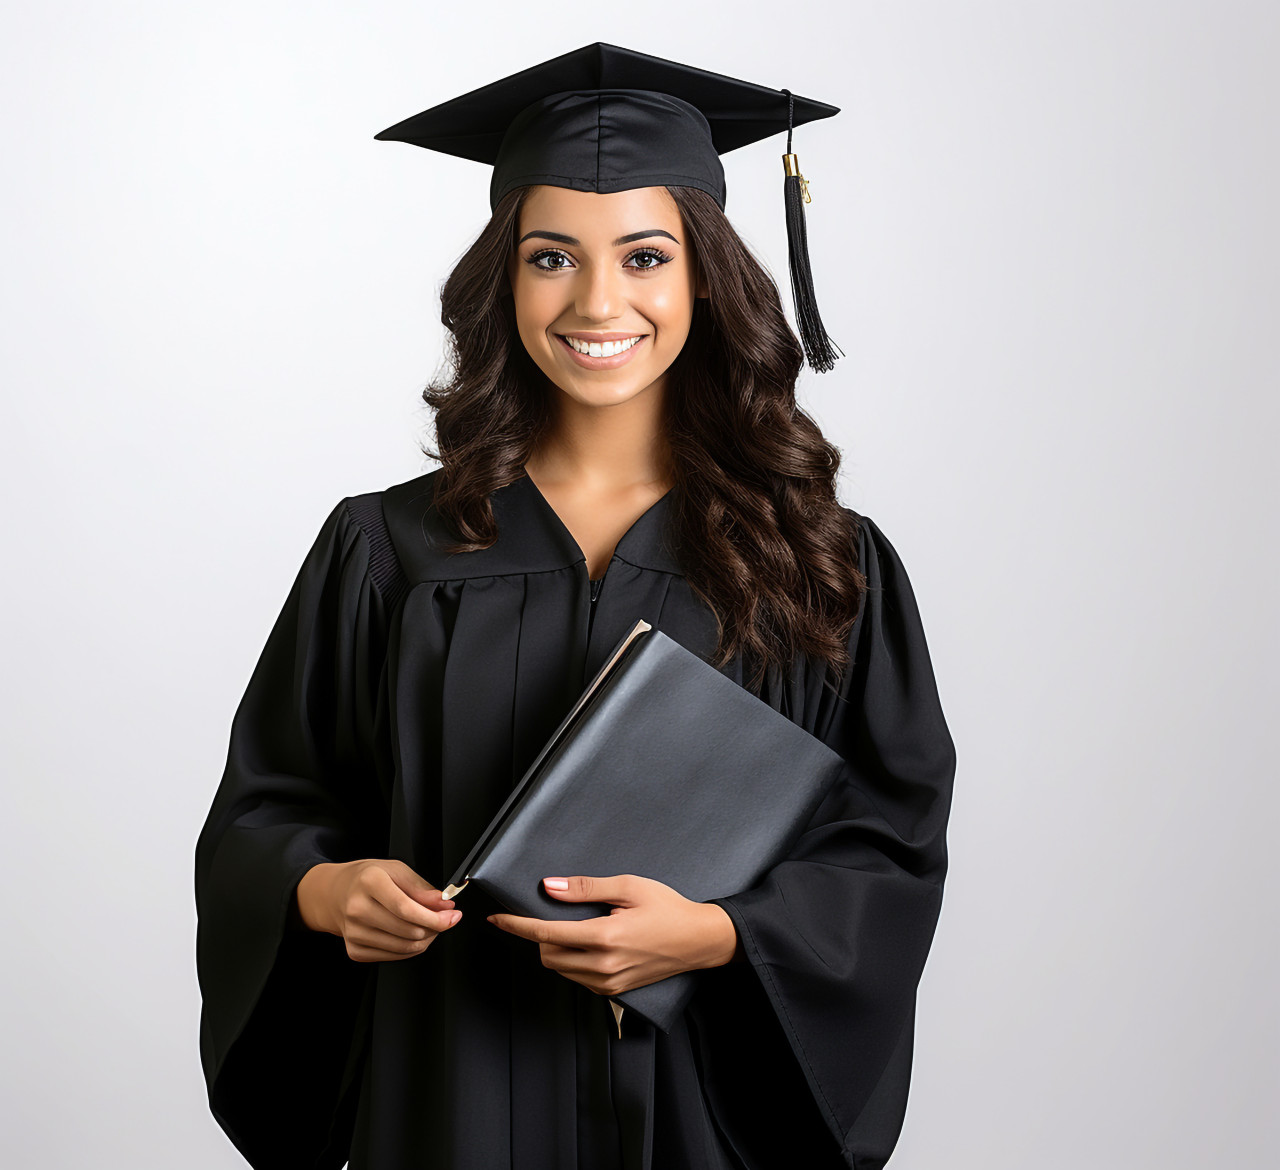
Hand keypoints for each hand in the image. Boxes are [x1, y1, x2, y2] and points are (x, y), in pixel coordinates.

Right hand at [295, 859, 462, 962]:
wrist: (335, 894)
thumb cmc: (367, 879)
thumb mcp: (396, 870)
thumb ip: (421, 888)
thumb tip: (444, 903)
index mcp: (369, 882)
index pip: (406, 909)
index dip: (435, 917)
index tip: (453, 916)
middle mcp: (357, 909)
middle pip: (408, 930)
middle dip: (435, 927)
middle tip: (444, 918)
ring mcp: (354, 933)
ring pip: (404, 946)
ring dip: (426, 939)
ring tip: (430, 925)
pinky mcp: (355, 950)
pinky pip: (394, 956)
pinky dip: (411, 948)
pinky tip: (413, 934)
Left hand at [486, 874, 741, 997]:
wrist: (700, 941)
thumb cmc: (669, 909)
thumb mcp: (629, 886)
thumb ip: (586, 887)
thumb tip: (549, 887)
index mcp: (604, 937)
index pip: (546, 933)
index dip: (517, 925)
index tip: (497, 918)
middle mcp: (603, 965)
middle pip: (547, 954)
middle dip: (540, 935)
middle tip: (554, 914)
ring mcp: (608, 983)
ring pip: (560, 969)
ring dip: (555, 949)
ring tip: (577, 927)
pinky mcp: (615, 991)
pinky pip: (578, 978)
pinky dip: (572, 961)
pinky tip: (589, 944)